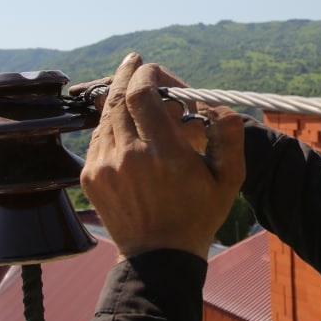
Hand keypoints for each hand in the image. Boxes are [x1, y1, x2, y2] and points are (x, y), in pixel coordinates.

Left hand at [81, 53, 245, 259]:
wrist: (159, 257)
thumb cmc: (198, 216)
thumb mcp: (228, 179)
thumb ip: (228, 136)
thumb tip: (217, 106)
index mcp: (164, 153)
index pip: (142, 93)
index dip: (145, 73)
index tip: (151, 68)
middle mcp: (130, 156)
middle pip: (118, 97)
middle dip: (127, 74)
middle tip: (134, 62)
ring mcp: (105, 166)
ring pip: (106, 115)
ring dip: (118, 100)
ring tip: (133, 94)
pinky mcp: (91, 176)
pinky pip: (97, 137)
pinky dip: (110, 124)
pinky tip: (124, 125)